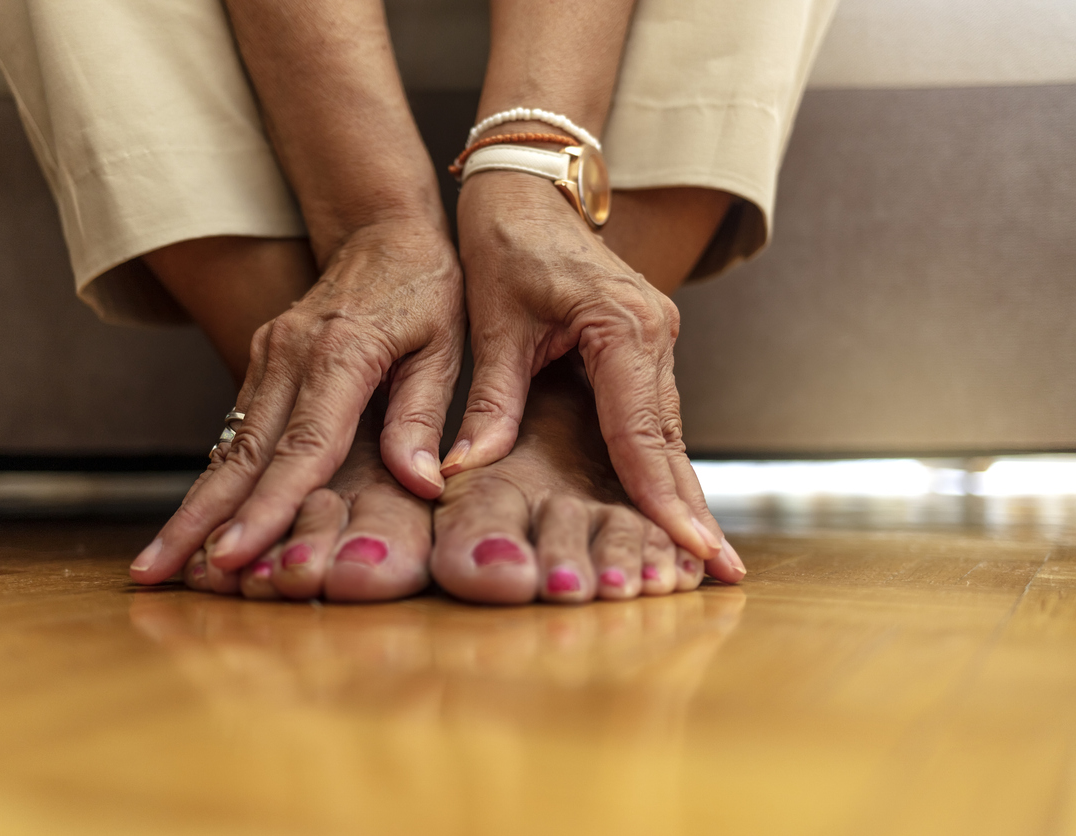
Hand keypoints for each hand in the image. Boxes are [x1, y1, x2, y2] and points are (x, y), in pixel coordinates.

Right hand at [131, 220, 463, 582]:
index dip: (268, 507)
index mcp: (341, 354)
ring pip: (227, 446)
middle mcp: (289, 356)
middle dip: (198, 520)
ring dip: (192, 506)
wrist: (383, 229)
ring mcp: (268, 357)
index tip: (234, 555)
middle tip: (157, 572)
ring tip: (158, 560)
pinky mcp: (261, 361)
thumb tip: (421, 484)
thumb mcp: (446, 347)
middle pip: (242, 454)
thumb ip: (423, 416)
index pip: (301, 447)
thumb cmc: (426, 289)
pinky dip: (214, 478)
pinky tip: (193, 519)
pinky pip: (235, 430)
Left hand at [447, 172, 732, 576]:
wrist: (529, 189)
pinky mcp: (644, 344)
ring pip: (668, 431)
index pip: (642, 431)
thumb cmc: (506, 244)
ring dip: (680, 490)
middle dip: (690, 508)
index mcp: (622, 327)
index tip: (691, 548)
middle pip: (670, 440)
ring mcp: (656, 338)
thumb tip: (469, 468)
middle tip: (722, 573)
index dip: (661, 497)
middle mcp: (654, 333)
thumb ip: (490, 400)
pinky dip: (659, 461)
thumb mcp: (493, 324)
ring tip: (702, 555)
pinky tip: (669, 505)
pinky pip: (655, 414)